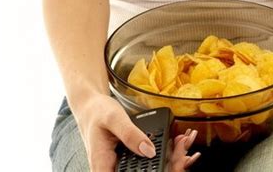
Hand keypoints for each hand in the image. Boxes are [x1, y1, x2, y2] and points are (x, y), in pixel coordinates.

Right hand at [74, 93, 200, 170]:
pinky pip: (141, 163)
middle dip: (160, 168)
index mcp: (102, 165)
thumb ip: (130, 134)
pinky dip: (156, 157)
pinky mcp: (125, 160)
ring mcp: (118, 166)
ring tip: (182, 153)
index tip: (161, 169)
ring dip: (161, 164)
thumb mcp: (114, 118)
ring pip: (141, 171)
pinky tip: (173, 147)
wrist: (91, 106)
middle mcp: (110, 169)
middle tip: (181, 158)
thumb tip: (149, 151)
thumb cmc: (97, 111)